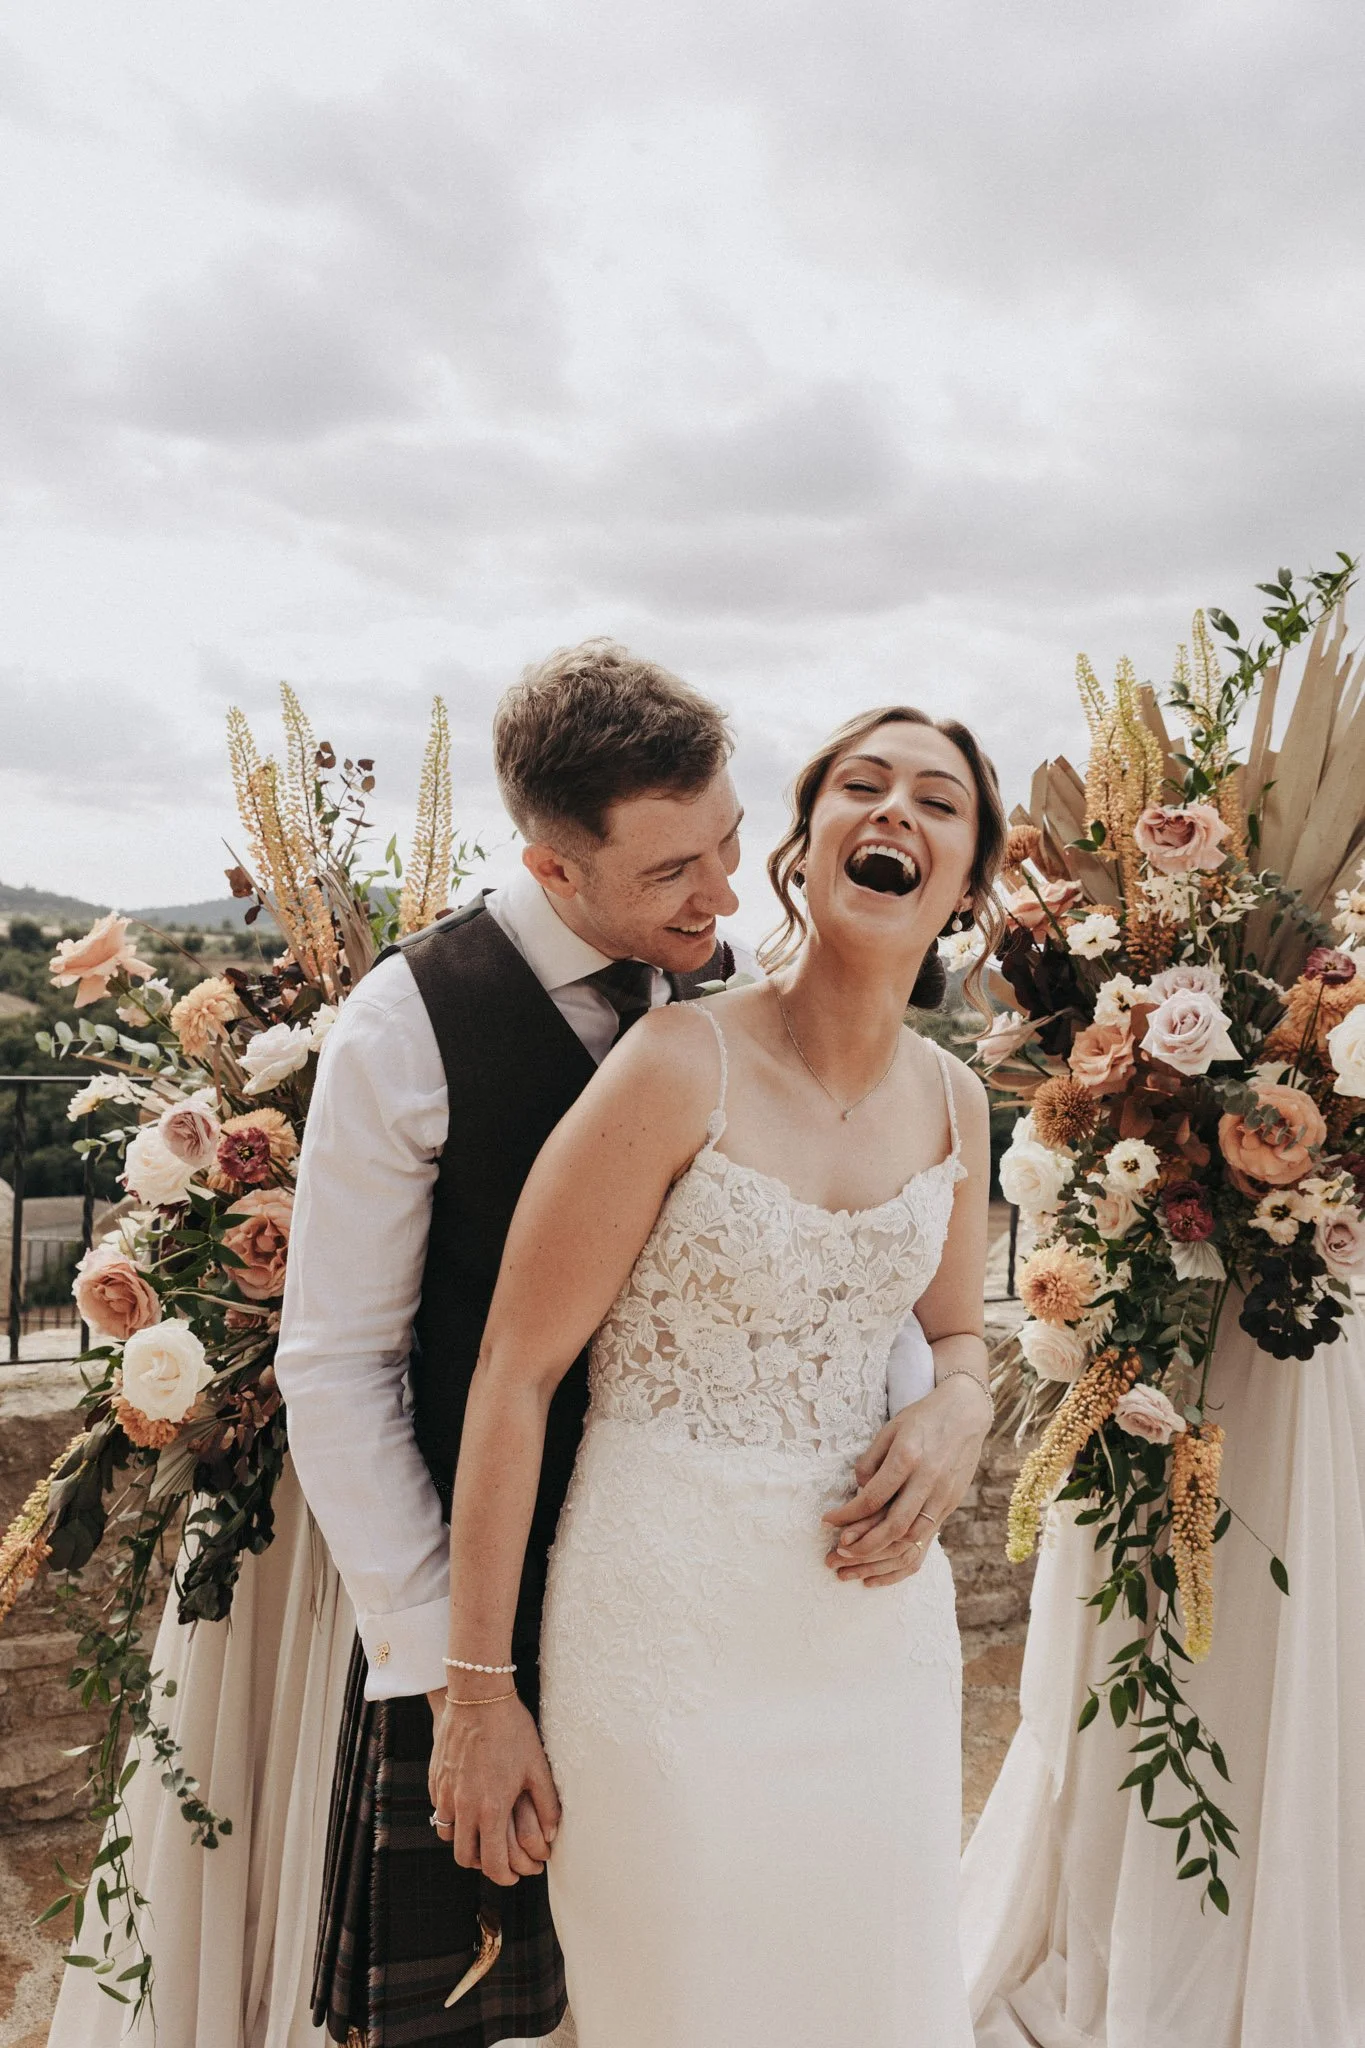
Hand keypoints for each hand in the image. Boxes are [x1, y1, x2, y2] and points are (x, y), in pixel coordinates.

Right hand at [426, 1688, 559, 1885]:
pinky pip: (440, 1810)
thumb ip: (547, 1804)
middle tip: (499, 1858)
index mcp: (491, 1808)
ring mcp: (445, 1792)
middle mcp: (464, 1806)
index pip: (492, 1863)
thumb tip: (553, 1833)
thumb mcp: (537, 1765)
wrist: (478, 1696)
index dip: (505, 1877)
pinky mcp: (435, 1778)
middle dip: (482, 1865)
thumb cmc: (512, 1729)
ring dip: (465, 1840)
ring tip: (483, 1832)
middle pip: (465, 1857)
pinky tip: (469, 1803)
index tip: (515, 1875)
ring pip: (449, 1835)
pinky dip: (453, 1816)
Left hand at [822, 1375, 990, 1587]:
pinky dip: (905, 1554)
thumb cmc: (922, 1418)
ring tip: (856, 1564)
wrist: (965, 1412)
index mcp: (907, 1457)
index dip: (847, 1514)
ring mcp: (943, 1494)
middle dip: (863, 1546)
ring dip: (882, 1555)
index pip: (872, 1497)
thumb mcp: (890, 1429)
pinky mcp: (952, 1503)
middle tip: (838, 1553)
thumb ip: (871, 1460)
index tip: (826, 1522)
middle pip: (894, 1525)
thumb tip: (858, 1489)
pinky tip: (885, 1563)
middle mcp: (927, 1479)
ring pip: (913, 1538)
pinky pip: (929, 1537)